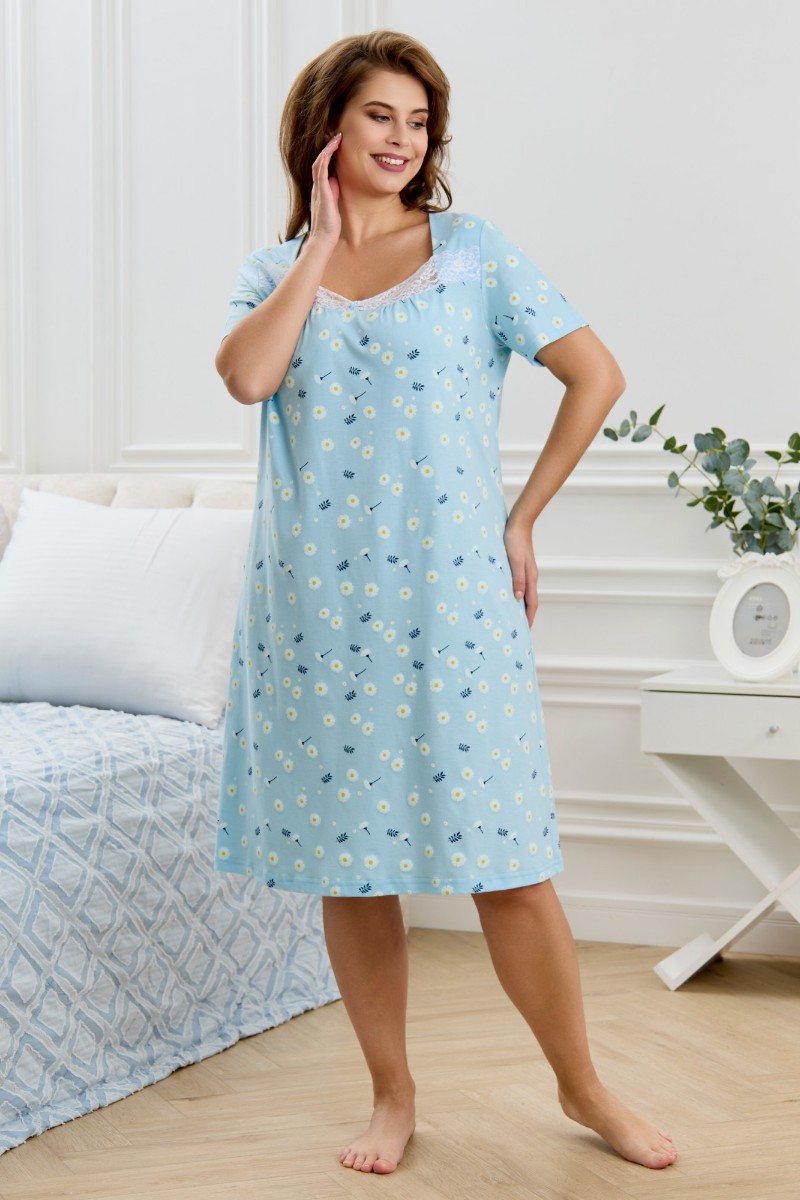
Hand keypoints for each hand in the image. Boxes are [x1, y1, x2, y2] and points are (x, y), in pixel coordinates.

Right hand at [308, 132, 341, 247]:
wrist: (323, 238)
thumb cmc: (329, 224)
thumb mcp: (333, 203)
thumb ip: (333, 191)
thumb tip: (335, 179)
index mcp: (320, 189)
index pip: (322, 166)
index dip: (329, 154)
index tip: (337, 144)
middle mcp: (317, 187)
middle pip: (319, 161)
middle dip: (328, 147)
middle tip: (336, 135)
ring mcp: (318, 189)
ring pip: (319, 163)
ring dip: (327, 150)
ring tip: (335, 138)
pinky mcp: (321, 193)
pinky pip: (320, 172)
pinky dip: (324, 160)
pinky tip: (329, 151)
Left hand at [503, 516, 538, 628]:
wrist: (518, 523)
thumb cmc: (515, 540)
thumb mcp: (514, 560)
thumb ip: (517, 579)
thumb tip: (518, 598)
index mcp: (530, 578)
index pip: (531, 603)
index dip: (528, 618)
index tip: (525, 631)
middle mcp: (530, 576)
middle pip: (529, 600)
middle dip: (525, 615)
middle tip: (518, 629)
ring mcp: (525, 571)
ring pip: (524, 593)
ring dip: (520, 605)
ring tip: (512, 616)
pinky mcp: (519, 566)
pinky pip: (519, 584)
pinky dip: (515, 594)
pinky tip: (507, 595)